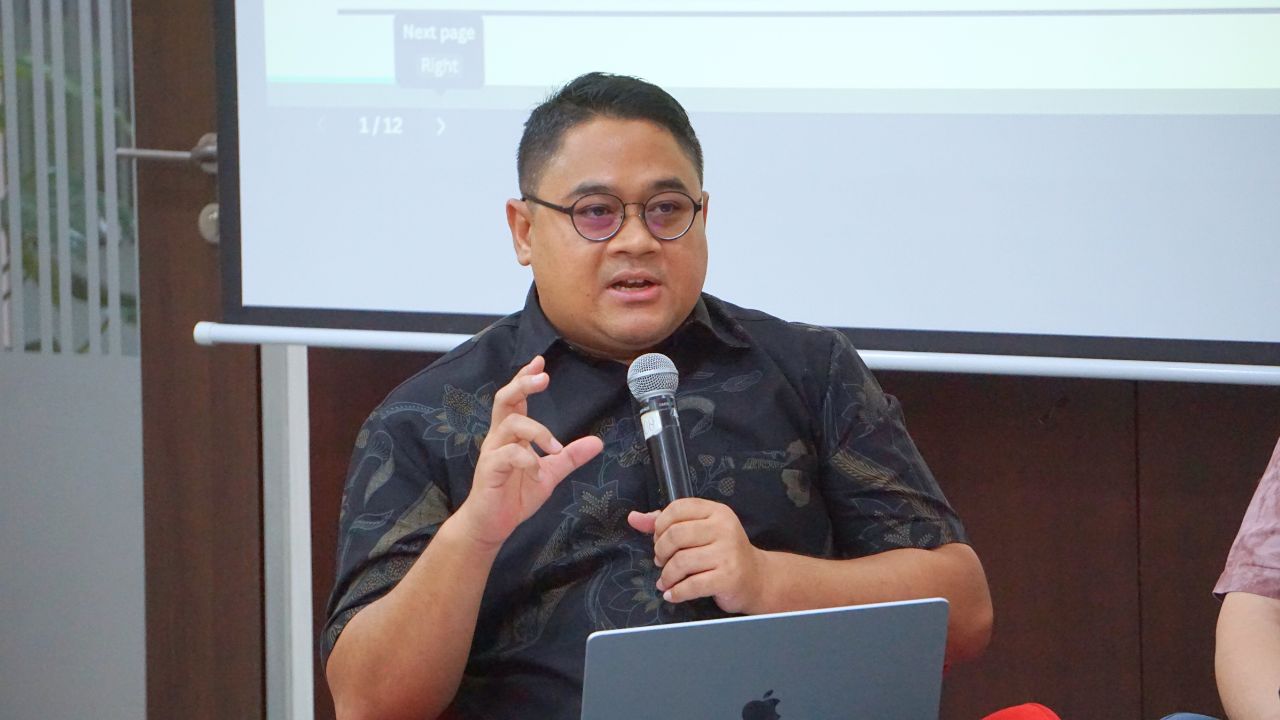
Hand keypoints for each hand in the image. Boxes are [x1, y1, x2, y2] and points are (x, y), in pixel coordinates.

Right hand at [455, 356, 602, 549]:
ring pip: (511, 423)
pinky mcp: (489, 470)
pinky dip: (528, 460)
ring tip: (554, 448)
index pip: (516, 398)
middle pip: (505, 400)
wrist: (491, 525)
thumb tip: (597, 442)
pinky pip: (508, 455)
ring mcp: (492, 452)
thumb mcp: (549, 474)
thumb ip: (569, 457)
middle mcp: (499, 438)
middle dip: (523, 384)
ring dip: (538, 431)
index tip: (540, 362)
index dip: (525, 379)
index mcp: (511, 435)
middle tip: (543, 377)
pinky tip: (536, 473)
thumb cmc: (514, 496)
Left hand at [627, 498, 767, 613]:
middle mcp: (724, 528)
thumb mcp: (699, 531)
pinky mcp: (728, 577)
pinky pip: (691, 585)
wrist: (756, 579)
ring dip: (666, 576)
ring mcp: (727, 553)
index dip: (660, 525)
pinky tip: (673, 594)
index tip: (660, 539)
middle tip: (661, 562)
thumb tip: (633, 518)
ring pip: (680, 562)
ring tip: (666, 580)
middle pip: (675, 535)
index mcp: (716, 511)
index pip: (677, 508)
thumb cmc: (722, 552)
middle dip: (661, 552)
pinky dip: (676, 592)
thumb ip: (666, 523)